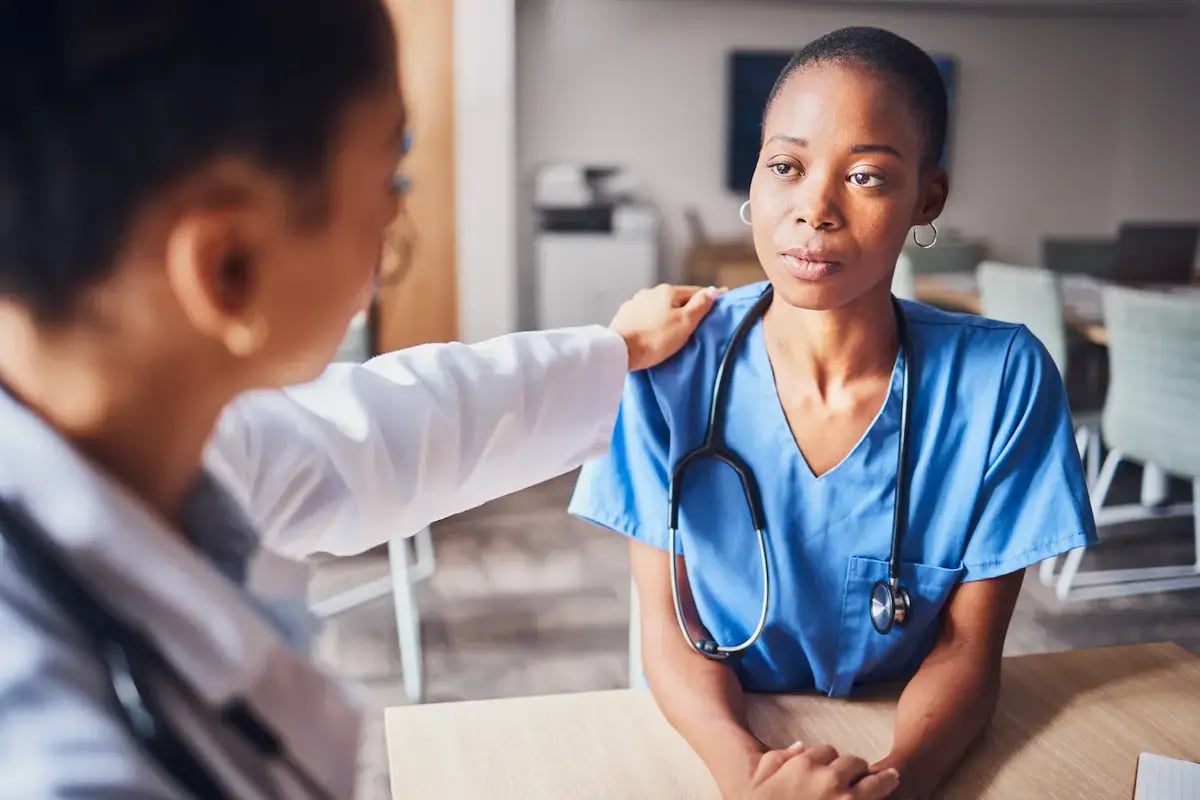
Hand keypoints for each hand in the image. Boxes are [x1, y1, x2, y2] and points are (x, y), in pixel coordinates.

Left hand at [608, 284, 720, 371]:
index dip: (707, 299)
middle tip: (694, 324)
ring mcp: (634, 303)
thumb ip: (700, 305)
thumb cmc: (655, 339)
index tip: (717, 303)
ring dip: (666, 315)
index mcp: (667, 291)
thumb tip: (712, 291)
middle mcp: (649, 292)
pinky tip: (652, 333)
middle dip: (685, 309)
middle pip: (675, 299)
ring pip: (658, 307)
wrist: (620, 352)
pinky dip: (651, 322)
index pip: (695, 292)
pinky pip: (644, 317)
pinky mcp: (624, 316)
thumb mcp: (685, 323)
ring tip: (671, 331)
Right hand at [742, 743, 899, 799]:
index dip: (830, 759)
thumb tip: (800, 746)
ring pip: (872, 781)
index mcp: (805, 765)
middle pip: (853, 762)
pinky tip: (891, 786)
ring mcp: (844, 799)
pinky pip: (874, 797)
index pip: (828, 751)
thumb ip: (780, 757)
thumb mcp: (762, 775)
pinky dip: (882, 791)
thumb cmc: (763, 798)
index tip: (833, 766)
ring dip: (879, 779)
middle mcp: (828, 779)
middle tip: (859, 774)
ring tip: (892, 777)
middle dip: (855, 767)